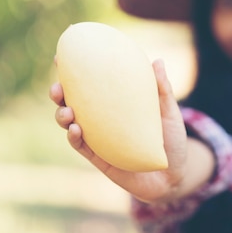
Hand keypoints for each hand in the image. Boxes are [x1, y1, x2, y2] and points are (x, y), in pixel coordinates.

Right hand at [50, 59, 190, 202]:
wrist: (174, 176)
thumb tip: (157, 61)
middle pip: (74, 103)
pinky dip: (75, 137)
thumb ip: (163, 89)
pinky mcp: (100, 158)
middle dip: (59, 94)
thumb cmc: (173, 140)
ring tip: (66, 111)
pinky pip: (82, 146)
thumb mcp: (169, 112)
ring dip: (62, 116)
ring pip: (71, 124)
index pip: (92, 84)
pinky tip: (75, 129)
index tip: (61, 57)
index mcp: (117, 104)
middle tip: (57, 87)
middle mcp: (104, 120)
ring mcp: (100, 139)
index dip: (73, 71)